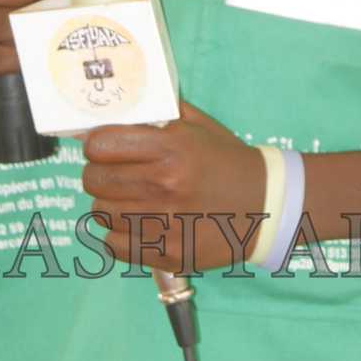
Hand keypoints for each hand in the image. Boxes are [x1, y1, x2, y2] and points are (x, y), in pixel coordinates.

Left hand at [82, 99, 265, 271]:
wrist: (265, 205)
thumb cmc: (227, 161)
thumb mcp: (199, 126)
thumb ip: (159, 111)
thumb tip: (118, 107)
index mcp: (172, 147)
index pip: (100, 145)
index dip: (96, 144)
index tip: (102, 147)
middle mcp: (165, 184)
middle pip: (94, 179)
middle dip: (97, 173)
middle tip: (111, 174)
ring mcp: (165, 222)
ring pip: (100, 212)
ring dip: (109, 204)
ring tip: (129, 199)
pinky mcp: (168, 253)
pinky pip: (112, 244)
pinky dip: (117, 235)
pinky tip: (135, 224)